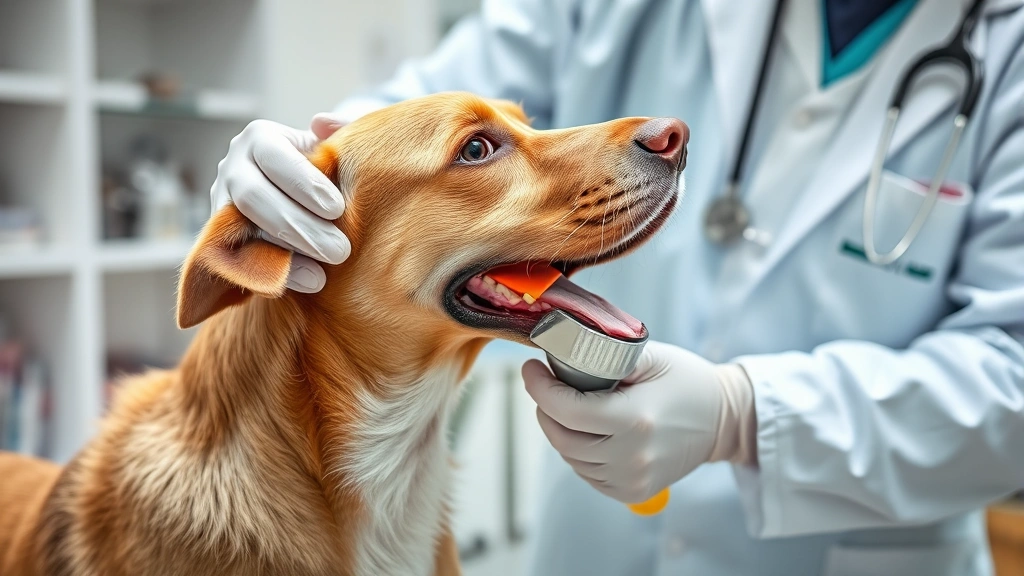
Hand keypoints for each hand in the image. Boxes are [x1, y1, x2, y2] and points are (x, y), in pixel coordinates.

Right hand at [211, 113, 350, 292]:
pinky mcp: (222, 240)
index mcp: (259, 138)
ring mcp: (222, 205)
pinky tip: (309, 282)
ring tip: (325, 271)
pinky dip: (276, 274)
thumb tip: (323, 123)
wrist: (304, 196)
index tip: (336, 208)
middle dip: (298, 226)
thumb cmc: (325, 167)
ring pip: (242, 230)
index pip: (272, 155)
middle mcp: (233, 168)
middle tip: (340, 250)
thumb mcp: (336, 145)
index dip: (302, 182)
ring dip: (286, 253)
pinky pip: (241, 260)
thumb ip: (343, 132)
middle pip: (253, 197)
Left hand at [523, 341, 755, 503]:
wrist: (723, 420)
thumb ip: (605, 355)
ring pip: (570, 458)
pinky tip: (588, 431)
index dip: (539, 388)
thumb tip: (559, 352)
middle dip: (544, 408)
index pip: (566, 409)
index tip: (531, 368)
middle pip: (561, 437)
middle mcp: (631, 456)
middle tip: (545, 385)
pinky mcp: (632, 492)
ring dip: (560, 430)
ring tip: (569, 406)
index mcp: (635, 419)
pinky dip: (578, 452)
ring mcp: (632, 479)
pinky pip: (586, 473)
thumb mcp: (651, 356)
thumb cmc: (686, 382)